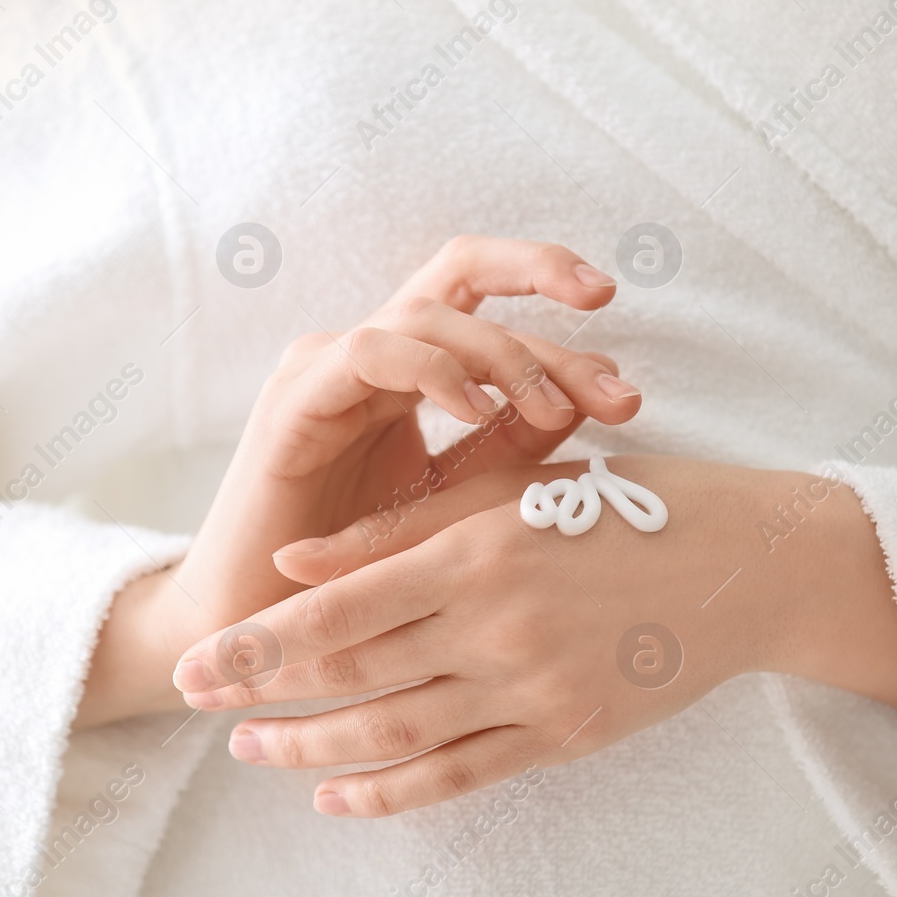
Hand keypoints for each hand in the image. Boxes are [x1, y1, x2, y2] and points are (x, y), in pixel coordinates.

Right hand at [74, 237, 639, 728]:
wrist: (268, 630)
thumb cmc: (362, 571)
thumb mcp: (456, 499)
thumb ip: (511, 445)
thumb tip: (590, 400)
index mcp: (413, 369)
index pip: (494, 305)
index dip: (564, 326)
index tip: (628, 387)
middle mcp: (372, 353)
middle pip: (462, 266)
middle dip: (542, 279)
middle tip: (608, 351)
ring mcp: (328, 368)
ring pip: (428, 310)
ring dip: (501, 353)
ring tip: (550, 410)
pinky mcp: (295, 401)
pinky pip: (370, 352)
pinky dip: (430, 369)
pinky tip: (474, 410)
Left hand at [172, 455, 896, 814]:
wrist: (744, 565)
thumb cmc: (625, 505)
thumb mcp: (512, 491)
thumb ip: (399, 528)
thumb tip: (292, 563)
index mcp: (479, 551)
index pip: (340, 611)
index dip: (259, 641)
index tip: (199, 660)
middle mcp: (501, 627)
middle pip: (355, 676)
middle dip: (266, 694)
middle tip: (201, 704)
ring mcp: (536, 690)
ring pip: (399, 734)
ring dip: (315, 748)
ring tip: (252, 750)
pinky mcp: (566, 735)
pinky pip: (463, 774)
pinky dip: (395, 792)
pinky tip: (340, 797)